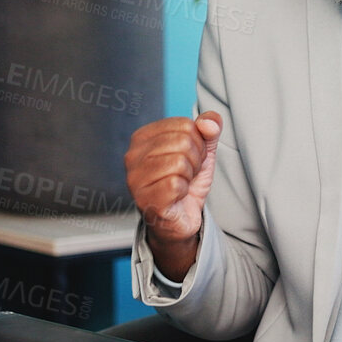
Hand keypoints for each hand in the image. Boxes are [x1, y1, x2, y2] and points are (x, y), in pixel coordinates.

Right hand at [124, 112, 221, 277]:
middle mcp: (133, 155)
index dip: (198, 143)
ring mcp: (135, 178)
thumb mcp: (202, 152)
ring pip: (179, 162)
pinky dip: (184, 192)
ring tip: (180, 184)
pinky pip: (176, 185)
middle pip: (183, 142)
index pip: (185, 125)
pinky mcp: (143, 198)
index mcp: (143, 137)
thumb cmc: (186, 183)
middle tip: (186, 174)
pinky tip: (175, 196)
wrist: (180, 218)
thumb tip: (209, 122)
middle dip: (195, 160)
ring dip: (189, 176)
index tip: (189, 158)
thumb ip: (209, 130)